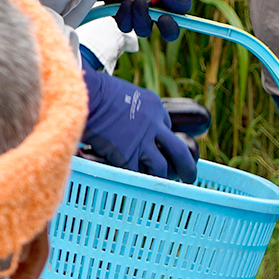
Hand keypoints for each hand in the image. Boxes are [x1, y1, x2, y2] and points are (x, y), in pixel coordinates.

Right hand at [81, 67, 197, 181]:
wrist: (88, 96)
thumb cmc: (97, 93)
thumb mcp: (126, 94)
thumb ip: (133, 108)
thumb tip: (126, 121)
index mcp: (155, 106)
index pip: (167, 126)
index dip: (163, 140)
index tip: (162, 148)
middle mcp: (154, 124)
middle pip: (178, 150)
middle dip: (187, 166)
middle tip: (190, 176)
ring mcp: (142, 140)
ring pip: (160, 166)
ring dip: (160, 177)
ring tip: (159, 185)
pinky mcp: (127, 153)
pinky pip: (136, 173)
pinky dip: (135, 180)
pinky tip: (134, 184)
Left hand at [110, 0, 190, 41]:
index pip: (182, 8)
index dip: (177, 5)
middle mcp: (155, 4)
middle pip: (169, 30)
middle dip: (168, 27)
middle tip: (162, 17)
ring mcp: (137, 10)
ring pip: (145, 30)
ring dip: (142, 19)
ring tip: (135, 2)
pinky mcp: (119, 11)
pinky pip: (125, 25)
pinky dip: (125, 17)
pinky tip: (123, 2)